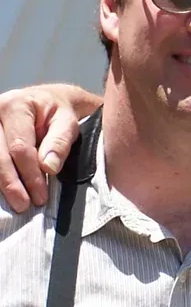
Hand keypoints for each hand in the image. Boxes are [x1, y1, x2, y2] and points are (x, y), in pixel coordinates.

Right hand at [0, 84, 92, 211]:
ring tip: (17, 203)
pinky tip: (5, 192)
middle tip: (25, 205)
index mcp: (16, 105)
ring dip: (2, 183)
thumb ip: (60, 142)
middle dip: (12, 184)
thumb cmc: (59, 112)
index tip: (41, 196)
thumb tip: (48, 168)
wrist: (48, 100)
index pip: (20, 147)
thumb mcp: (68, 122)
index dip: (30, 174)